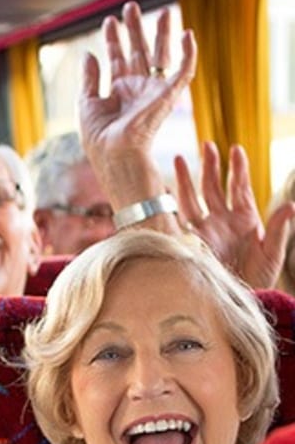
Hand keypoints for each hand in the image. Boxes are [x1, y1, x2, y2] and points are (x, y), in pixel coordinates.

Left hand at [79, 2, 195, 203]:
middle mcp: (137, 88)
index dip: (113, 39)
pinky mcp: (168, 95)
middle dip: (135, 28)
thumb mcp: (86, 103)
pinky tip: (188, 34)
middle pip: (139, 50)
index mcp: (119, 91)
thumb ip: (89, 78)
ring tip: (161, 9)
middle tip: (130, 6)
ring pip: (161, 54)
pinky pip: (184, 70)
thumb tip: (88, 54)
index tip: (109, 21)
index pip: (117, 58)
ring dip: (162, 32)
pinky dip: (189, 53)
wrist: (114, 153)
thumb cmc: (98, 137)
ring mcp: (154, 90)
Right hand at [175, 141, 294, 288]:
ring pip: (192, 198)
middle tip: (207, 145)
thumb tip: (291, 204)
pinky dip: (169, 204)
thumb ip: (280, 229)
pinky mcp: (189, 242)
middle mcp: (221, 221)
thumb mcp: (272, 254)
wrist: (234, 299)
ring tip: (180, 159)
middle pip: (214, 187)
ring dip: (187, 179)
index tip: (235, 149)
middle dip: (211, 166)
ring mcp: (203, 230)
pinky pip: (177, 219)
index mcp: (244, 219)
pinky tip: (161, 190)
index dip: (237, 168)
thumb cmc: (257, 279)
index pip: (239, 187)